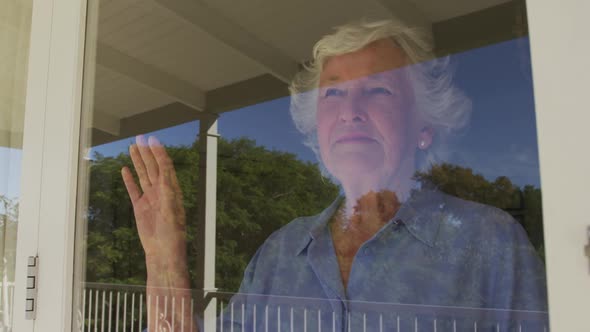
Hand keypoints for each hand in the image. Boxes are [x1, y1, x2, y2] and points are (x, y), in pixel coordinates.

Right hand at [121, 135, 186, 266]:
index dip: (159, 153)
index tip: (152, 140)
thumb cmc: (172, 234)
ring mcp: (150, 198)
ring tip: (133, 147)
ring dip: (138, 161)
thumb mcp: (171, 211)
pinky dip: (129, 179)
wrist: (162, 251)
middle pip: (153, 167)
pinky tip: (125, 169)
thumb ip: (168, 193)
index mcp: (172, 190)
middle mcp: (161, 192)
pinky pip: (134, 189)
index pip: (165, 166)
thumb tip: (166, 175)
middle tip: (140, 138)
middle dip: (147, 152)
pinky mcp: (140, 207)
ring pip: (143, 175)